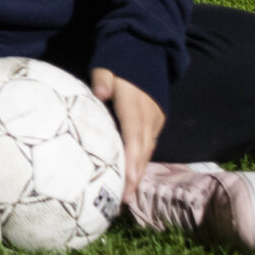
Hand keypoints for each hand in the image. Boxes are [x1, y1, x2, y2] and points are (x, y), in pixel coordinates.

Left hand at [91, 67, 166, 194]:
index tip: (128, 181)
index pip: (134, 138)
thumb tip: (99, 93)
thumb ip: (103, 79)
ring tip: (126, 197)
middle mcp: (149, 119)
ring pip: (147, 152)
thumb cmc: (121, 64)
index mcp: (135, 108)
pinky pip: (148, 146)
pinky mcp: (155, 123)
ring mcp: (154, 121)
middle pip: (142, 152)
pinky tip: (132, 177)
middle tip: (123, 201)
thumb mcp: (108, 67)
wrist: (147, 53)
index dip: (132, 160)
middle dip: (134, 177)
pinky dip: (140, 162)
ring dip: (138, 174)